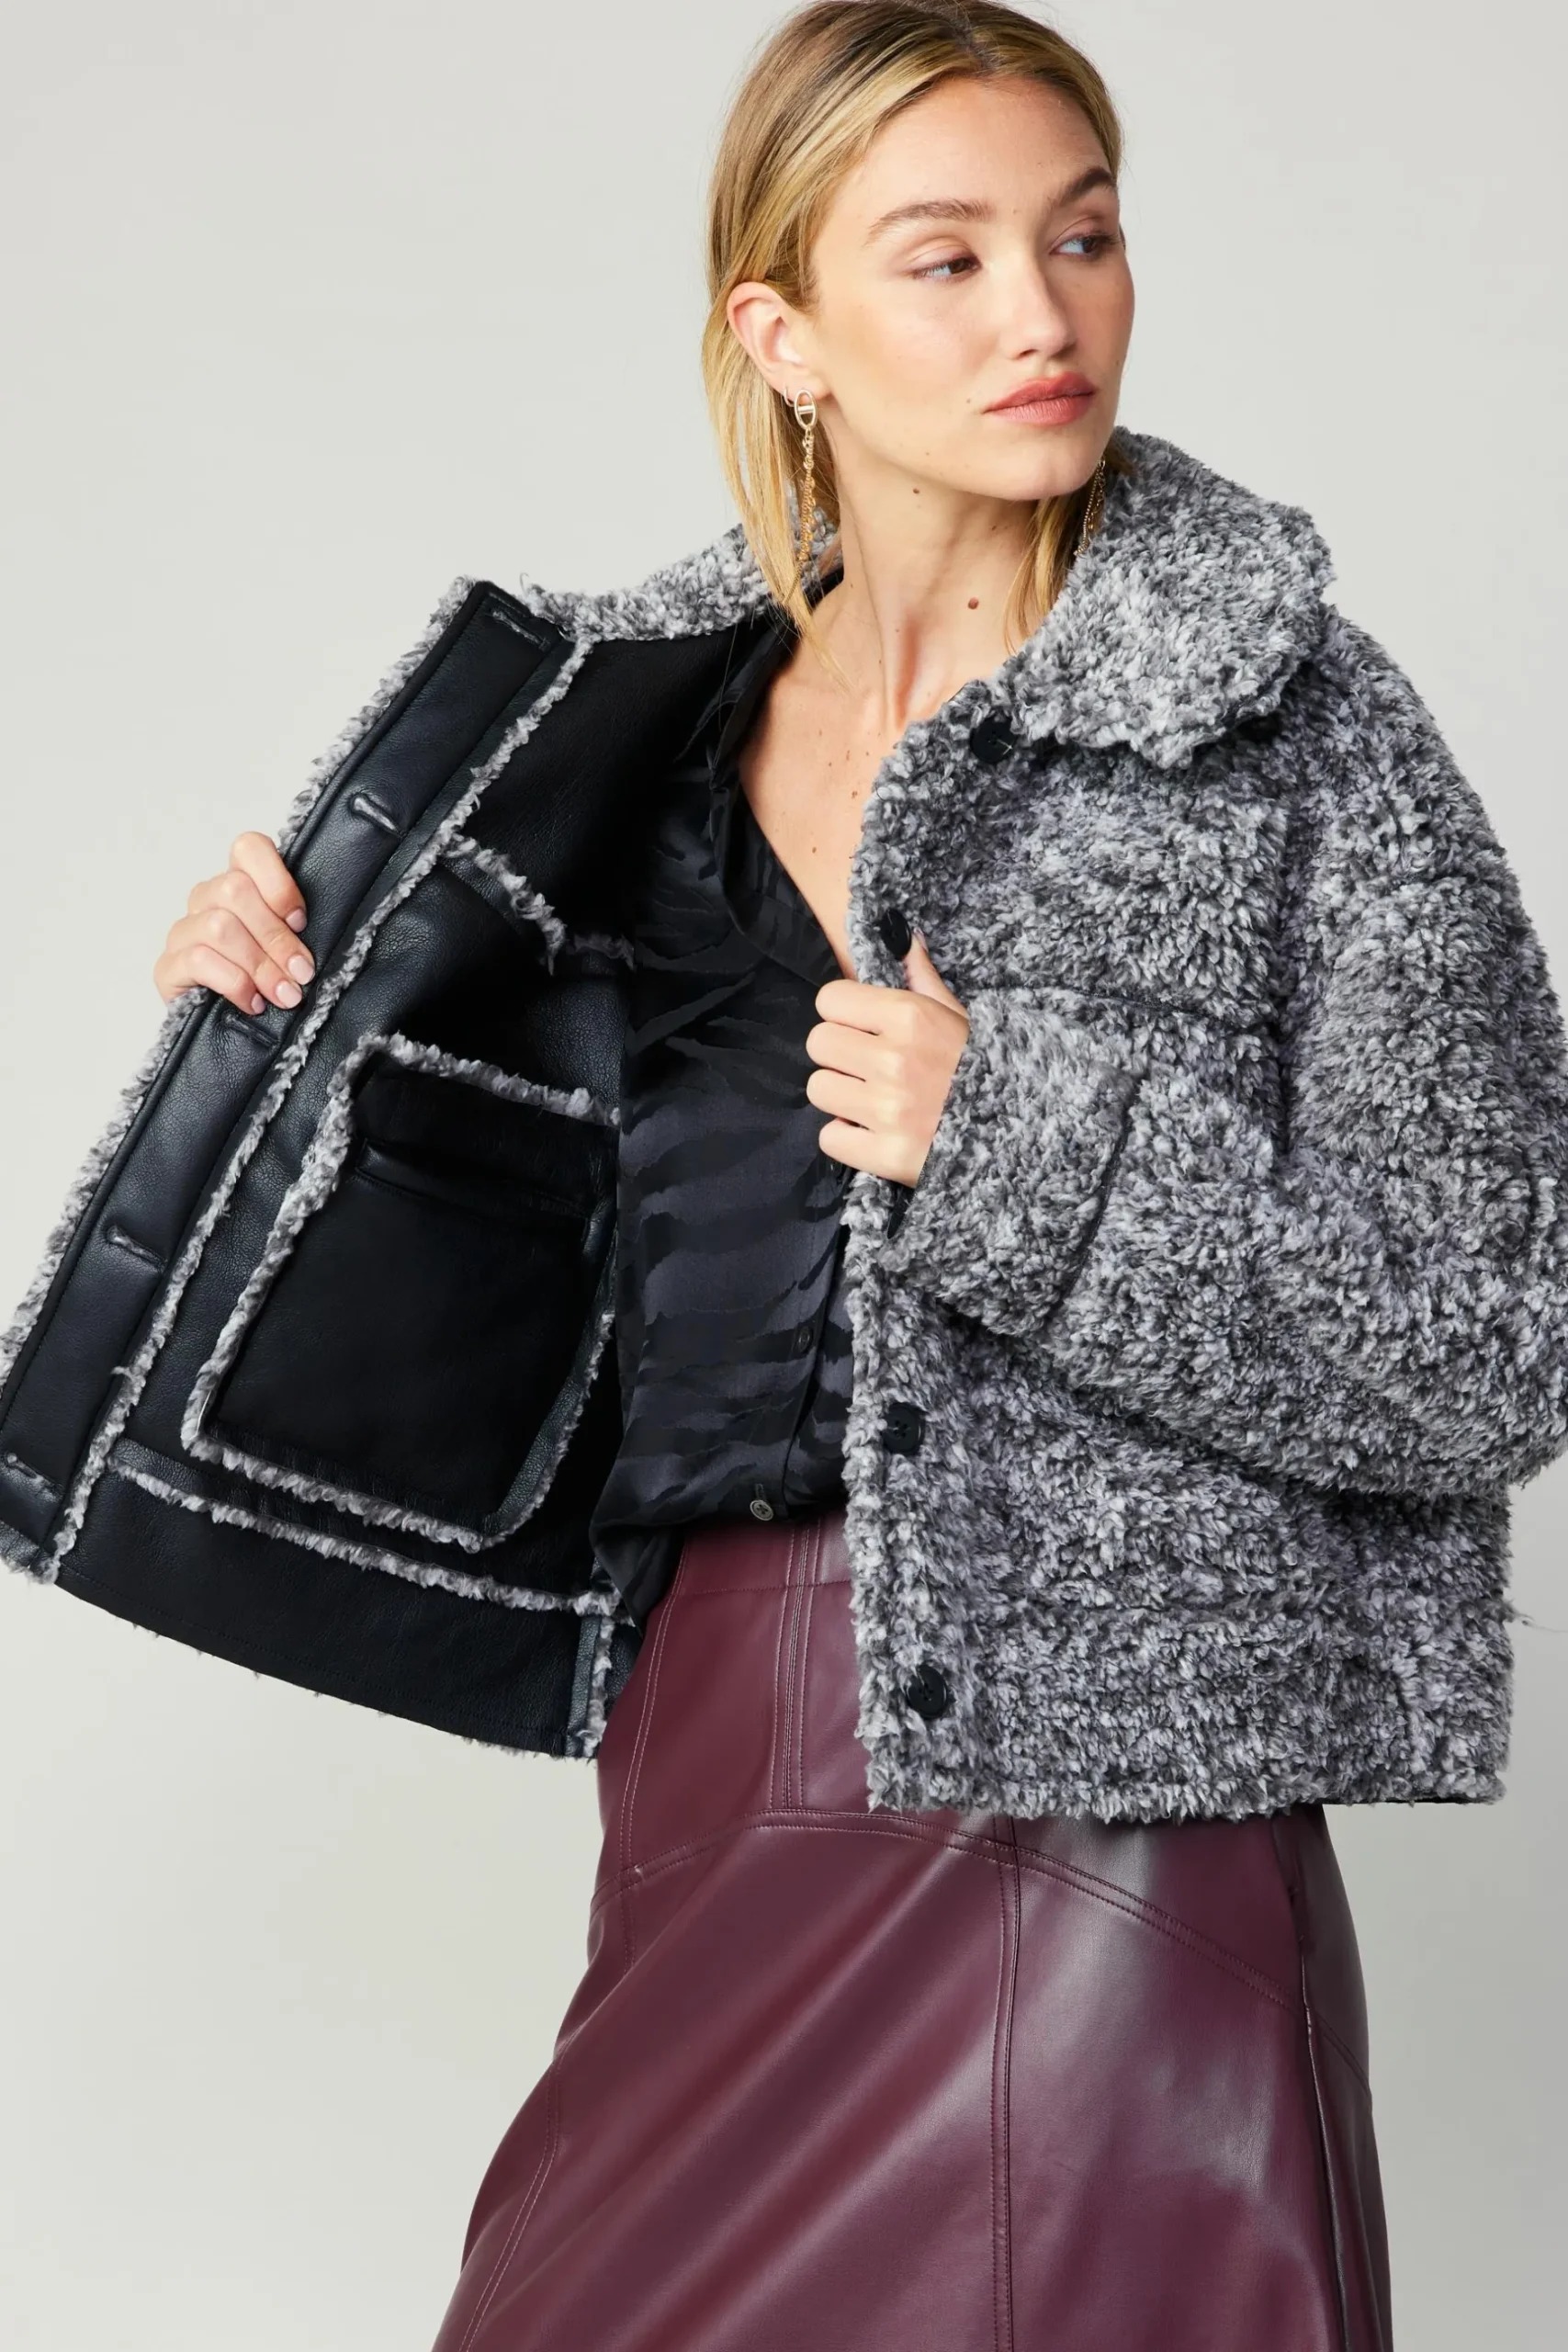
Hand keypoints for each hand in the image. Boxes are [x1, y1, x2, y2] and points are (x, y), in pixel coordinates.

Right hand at [152, 831, 314, 1014]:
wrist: (227, 1025)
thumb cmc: (266, 978)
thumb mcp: (288, 949)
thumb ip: (296, 932)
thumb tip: (317, 945)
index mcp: (238, 883)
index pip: (248, 848)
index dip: (277, 881)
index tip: (300, 922)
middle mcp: (207, 899)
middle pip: (235, 890)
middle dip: (276, 937)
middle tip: (301, 973)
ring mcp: (184, 931)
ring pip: (219, 926)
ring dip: (259, 964)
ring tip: (285, 995)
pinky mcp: (169, 965)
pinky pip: (199, 960)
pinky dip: (235, 983)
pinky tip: (253, 1003)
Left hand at [805, 931, 968, 1184]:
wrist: (1024, 1132)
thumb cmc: (988, 1068)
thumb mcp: (961, 1016)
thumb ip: (923, 978)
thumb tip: (902, 936)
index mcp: (910, 1016)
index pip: (830, 999)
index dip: (842, 1013)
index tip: (860, 1028)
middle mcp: (893, 1059)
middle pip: (819, 1043)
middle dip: (839, 1055)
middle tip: (865, 1067)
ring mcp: (887, 1109)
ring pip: (819, 1089)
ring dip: (840, 1096)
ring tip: (871, 1100)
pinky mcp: (884, 1154)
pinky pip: (829, 1137)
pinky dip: (846, 1138)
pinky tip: (872, 1132)